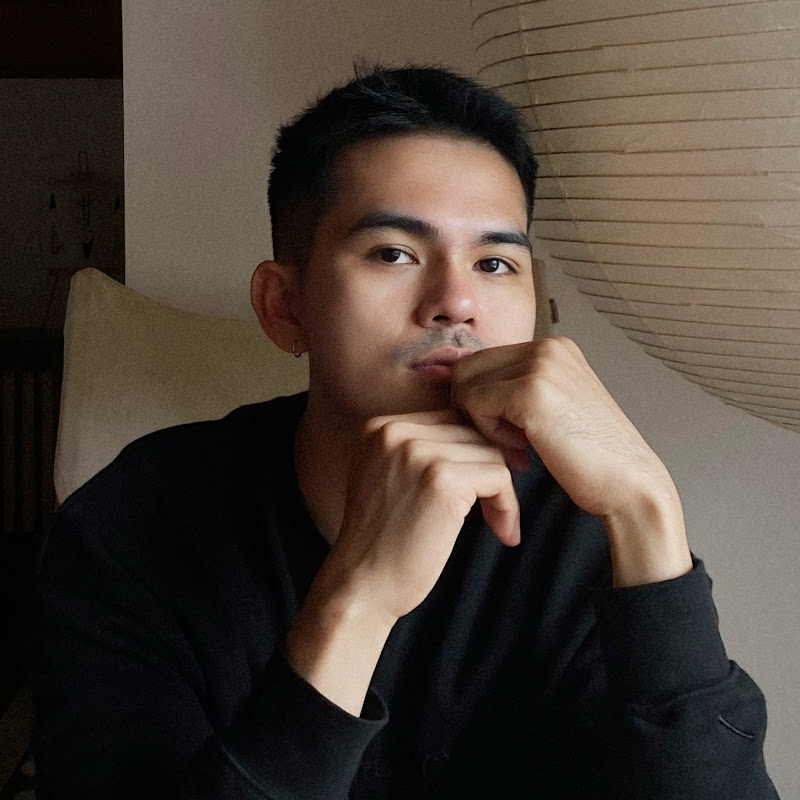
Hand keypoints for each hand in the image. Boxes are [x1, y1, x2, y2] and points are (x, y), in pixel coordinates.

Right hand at [323, 410, 520, 622]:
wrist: (362, 585)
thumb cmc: (383, 540)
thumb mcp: (390, 476)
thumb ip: (422, 449)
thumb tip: (485, 434)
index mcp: (380, 426)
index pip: (449, 420)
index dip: (471, 453)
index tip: (482, 486)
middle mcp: (395, 431)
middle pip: (471, 432)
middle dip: (489, 470)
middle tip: (495, 508)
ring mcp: (418, 453)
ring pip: (489, 453)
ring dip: (501, 491)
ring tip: (498, 524)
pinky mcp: (442, 479)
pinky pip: (498, 477)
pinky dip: (507, 505)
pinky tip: (502, 531)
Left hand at [451, 337, 691, 584]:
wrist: (629, 484)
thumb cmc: (589, 456)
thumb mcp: (547, 409)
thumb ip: (509, 389)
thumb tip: (448, 377)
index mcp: (552, 347)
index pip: (480, 361)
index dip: (481, 400)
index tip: (508, 433)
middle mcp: (547, 346)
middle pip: (467, 368)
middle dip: (475, 409)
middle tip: (507, 443)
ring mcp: (541, 365)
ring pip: (466, 385)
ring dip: (482, 423)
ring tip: (518, 448)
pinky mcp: (532, 390)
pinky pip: (475, 403)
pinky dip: (488, 432)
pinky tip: (522, 451)